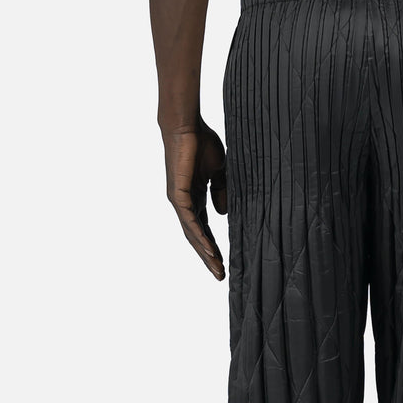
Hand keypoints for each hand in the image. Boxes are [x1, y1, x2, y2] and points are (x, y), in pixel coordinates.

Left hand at [161, 119, 227, 280]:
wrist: (187, 126)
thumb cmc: (201, 143)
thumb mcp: (219, 172)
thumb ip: (221, 192)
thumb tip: (222, 214)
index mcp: (194, 198)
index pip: (204, 229)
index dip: (214, 246)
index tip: (224, 262)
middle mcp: (184, 204)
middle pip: (197, 237)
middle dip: (209, 257)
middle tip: (220, 275)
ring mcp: (179, 201)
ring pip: (192, 234)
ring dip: (205, 253)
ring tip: (217, 268)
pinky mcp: (177, 195)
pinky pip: (190, 221)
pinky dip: (199, 237)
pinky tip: (209, 250)